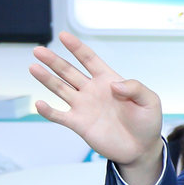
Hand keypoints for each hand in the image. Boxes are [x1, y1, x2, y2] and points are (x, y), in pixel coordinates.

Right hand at [30, 32, 163, 182]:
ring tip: (33, 67)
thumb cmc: (146, 122)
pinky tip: (39, 104)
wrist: (141, 148)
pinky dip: (48, 111)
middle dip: (54, 60)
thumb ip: (135, 88)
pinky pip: (59, 116)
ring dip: (46, 79)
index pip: (89, 59)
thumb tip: (113, 85)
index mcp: (109, 80)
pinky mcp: (79, 124)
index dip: (77, 47)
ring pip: (60, 89)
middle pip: (69, 71)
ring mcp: (84, 106)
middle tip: (39, 50)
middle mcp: (92, 90)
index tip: (63, 36)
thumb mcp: (149, 101)